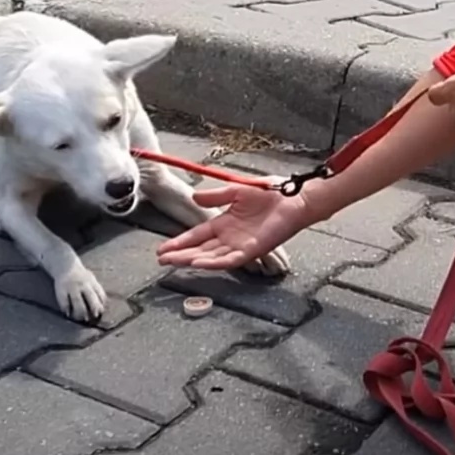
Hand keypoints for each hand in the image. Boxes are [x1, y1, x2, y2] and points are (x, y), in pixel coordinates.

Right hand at [156, 184, 312, 269]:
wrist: (293, 198)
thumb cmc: (270, 193)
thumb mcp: (236, 190)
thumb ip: (215, 196)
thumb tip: (195, 197)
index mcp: (224, 222)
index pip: (197, 235)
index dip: (180, 242)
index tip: (163, 249)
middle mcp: (230, 237)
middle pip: (199, 249)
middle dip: (180, 255)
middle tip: (162, 260)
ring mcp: (240, 245)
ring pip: (211, 257)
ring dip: (192, 260)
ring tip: (175, 263)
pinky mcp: (252, 250)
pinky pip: (230, 260)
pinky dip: (214, 262)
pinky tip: (199, 263)